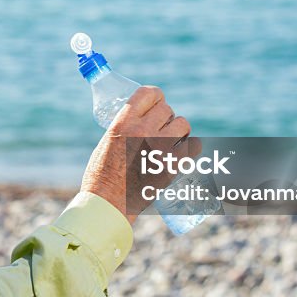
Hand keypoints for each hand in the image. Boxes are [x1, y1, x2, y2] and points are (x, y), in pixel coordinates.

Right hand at [79, 86, 198, 223]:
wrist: (108, 203)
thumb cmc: (102, 174)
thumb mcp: (108, 141)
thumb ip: (126, 127)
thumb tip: (143, 120)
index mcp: (124, 122)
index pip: (149, 93)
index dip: (156, 97)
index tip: (156, 104)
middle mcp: (143, 130)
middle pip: (167, 109)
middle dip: (165, 117)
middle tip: (160, 130)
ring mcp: (160, 147)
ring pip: (183, 124)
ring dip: (179, 130)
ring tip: (171, 141)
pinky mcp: (172, 165)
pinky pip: (194, 145)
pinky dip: (190, 148)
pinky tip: (182, 152)